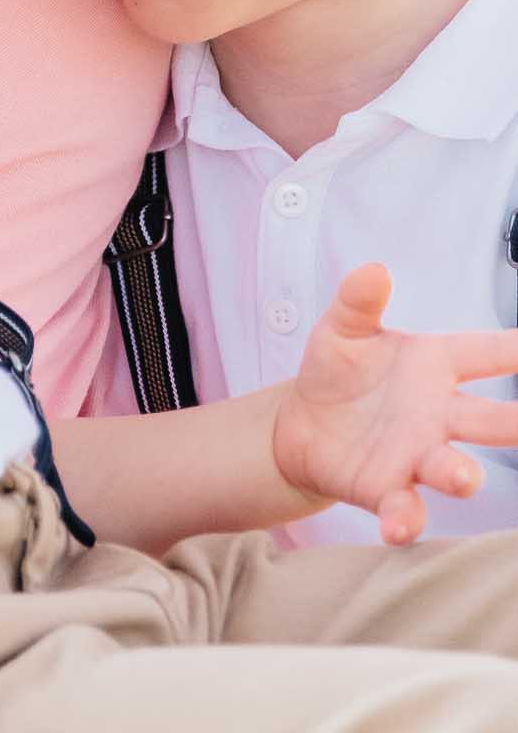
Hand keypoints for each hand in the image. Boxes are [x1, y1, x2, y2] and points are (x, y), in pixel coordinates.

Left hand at [272, 262, 517, 544]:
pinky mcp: (385, 489)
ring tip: (465, 478)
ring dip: (461, 473)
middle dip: (515, 422)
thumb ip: (358, 300)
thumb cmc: (338, 370)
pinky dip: (404, 518)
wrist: (300, 423)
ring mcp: (416, 455)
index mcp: (434, 365)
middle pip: (487, 418)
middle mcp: (437, 414)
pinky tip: (398, 525)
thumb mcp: (342, 329)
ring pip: (452, 467)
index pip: (485, 353)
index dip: (516, 348)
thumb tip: (375, 270)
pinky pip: (403, 507)